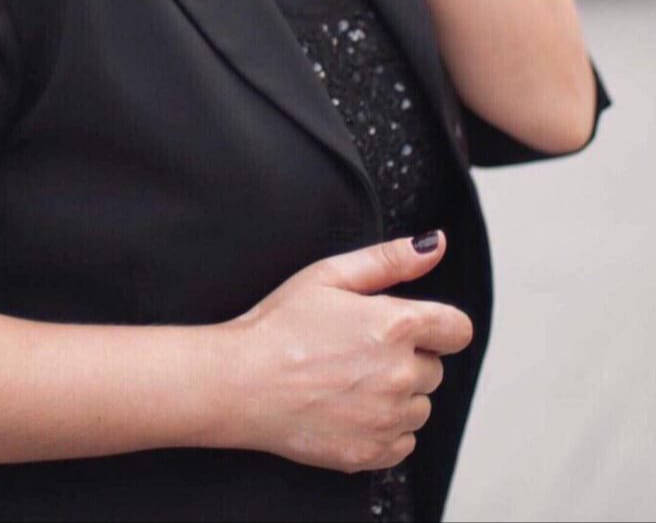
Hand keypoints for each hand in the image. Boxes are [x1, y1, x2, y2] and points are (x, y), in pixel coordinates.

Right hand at [208, 231, 473, 472]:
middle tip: (357, 350)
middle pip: (435, 368)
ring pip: (420, 406)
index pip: (457, 329)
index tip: (411, 328)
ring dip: (397, 394)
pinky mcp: (373, 453)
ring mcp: (388, 419)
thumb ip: (389, 259)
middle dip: (406, 357)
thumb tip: (434, 245)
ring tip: (348, 380)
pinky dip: (384, 427)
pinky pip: (403, 441)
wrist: (240, 383)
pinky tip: (348, 408)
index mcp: (395, 326)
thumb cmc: (278, 326)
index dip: (436, 325)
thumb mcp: (329, 275)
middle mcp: (400, 375)